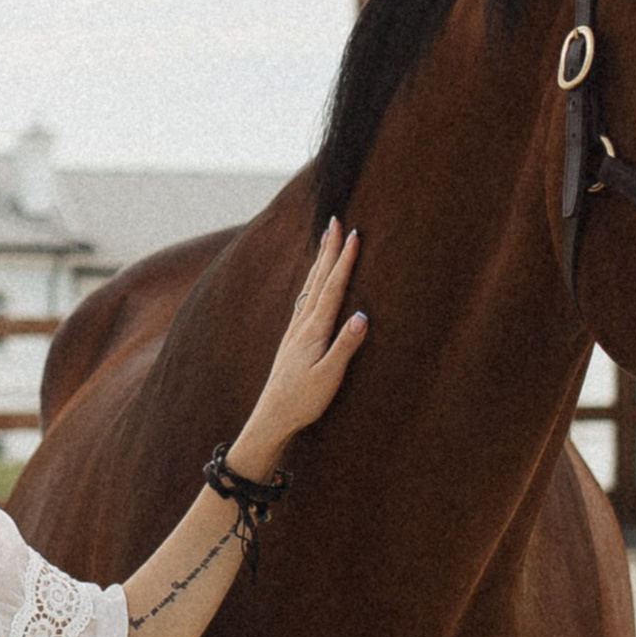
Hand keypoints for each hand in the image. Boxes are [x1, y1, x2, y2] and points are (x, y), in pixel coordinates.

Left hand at [227, 223, 364, 475]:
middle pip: (319, 278)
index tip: (354, 234)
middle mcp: (302, 324)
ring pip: (310, 285)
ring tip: (326, 238)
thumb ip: (345, 345)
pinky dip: (312, 280)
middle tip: (337, 220)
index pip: (333, 288)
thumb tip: (363, 316)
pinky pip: (305, 298)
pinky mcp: (293, 338)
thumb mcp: (329, 376)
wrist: (272, 416)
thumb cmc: (303, 400)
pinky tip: (313, 279)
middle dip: (330, 249)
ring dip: (320, 260)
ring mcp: (295, 329)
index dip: (345, 261)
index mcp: (314, 330)